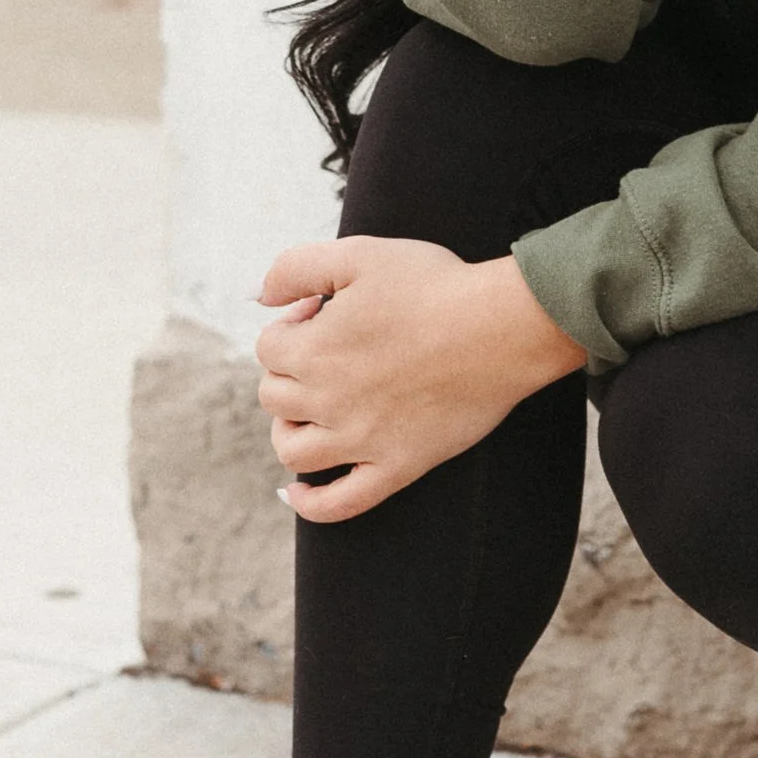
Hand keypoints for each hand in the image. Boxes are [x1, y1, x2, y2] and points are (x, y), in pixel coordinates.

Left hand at [254, 235, 586, 521]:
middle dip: (290, 371)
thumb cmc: (434, 285)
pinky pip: (338, 504)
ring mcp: (360, 441)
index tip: (326, 311)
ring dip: (290, 429)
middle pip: (274, 396)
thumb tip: (256, 296)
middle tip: (333, 349)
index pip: (268, 346)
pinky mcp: (395, 467)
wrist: (501, 328)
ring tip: (314, 409)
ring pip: (292, 451)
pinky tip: (296, 493)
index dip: (292, 323)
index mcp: (313, 350)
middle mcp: (326, 401)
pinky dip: (309, 504)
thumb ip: (294, 267)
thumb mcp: (358, 254)